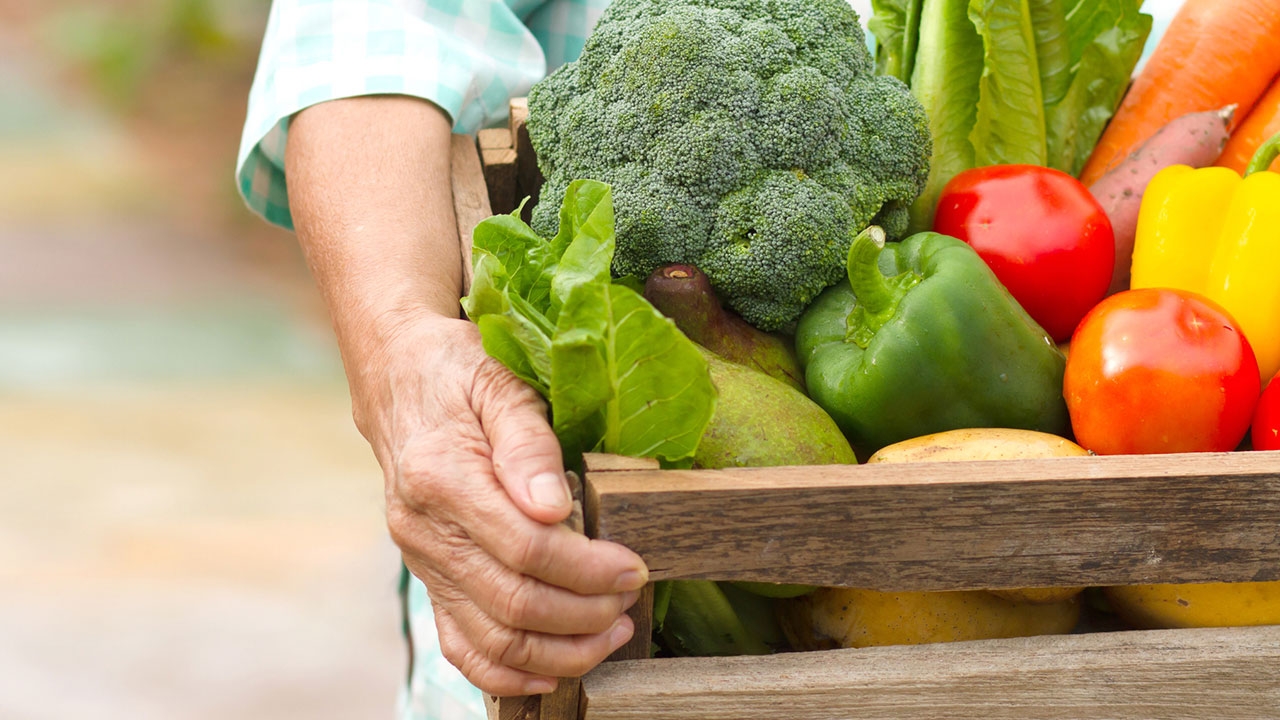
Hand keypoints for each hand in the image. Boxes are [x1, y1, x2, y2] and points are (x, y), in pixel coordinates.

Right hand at [351, 311, 647, 695]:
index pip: (524, 547)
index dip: (586, 568)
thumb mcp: (500, 384)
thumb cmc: (459, 375)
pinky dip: (510, 673)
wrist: (400, 379)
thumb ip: (527, 443)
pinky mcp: (429, 579)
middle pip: (511, 601)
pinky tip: (555, 669)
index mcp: (441, 477)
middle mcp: (424, 530)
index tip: (633, 567)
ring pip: (491, 639)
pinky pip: (462, 647)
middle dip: (584, 613)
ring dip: (560, 651)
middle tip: (630, 598)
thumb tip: (553, 506)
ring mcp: (422, 562)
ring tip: (611, 633)